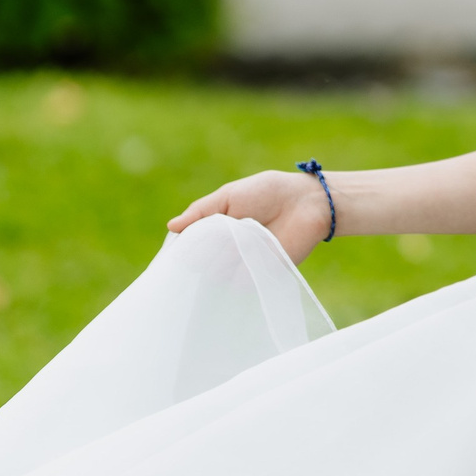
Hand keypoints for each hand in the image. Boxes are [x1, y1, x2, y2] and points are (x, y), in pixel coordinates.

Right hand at [169, 169, 333, 263]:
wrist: (306, 203)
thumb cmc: (267, 192)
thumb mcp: (229, 196)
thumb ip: (201, 211)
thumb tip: (171, 226)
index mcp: (215, 230)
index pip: (189, 247)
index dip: (179, 250)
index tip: (169, 255)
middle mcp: (225, 250)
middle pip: (199, 264)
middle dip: (195, 259)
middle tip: (198, 252)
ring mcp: (241, 264)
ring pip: (215, 275)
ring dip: (215, 265)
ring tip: (224, 249)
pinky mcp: (259, 274)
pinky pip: (238, 283)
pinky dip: (234, 275)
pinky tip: (237, 260)